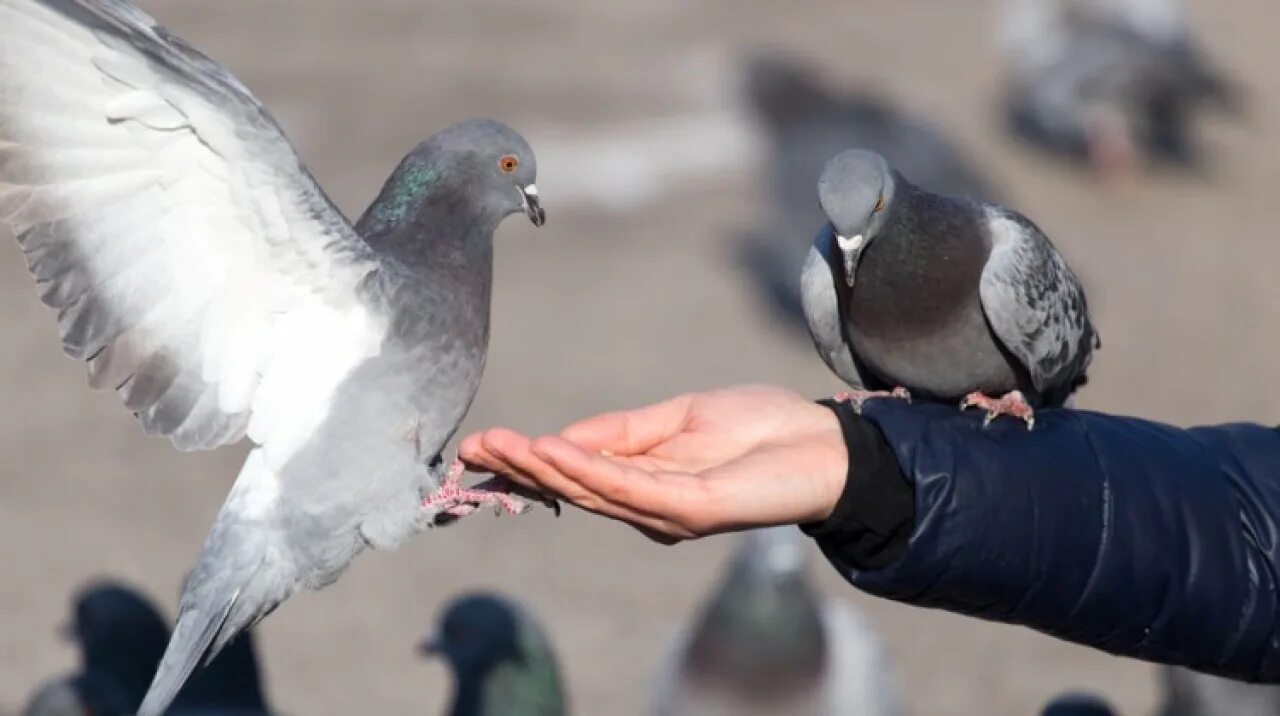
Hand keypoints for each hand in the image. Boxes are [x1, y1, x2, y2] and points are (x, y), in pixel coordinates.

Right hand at [459, 384, 847, 542]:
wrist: (824, 443)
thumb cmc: (760, 428)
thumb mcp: (677, 417)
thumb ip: (620, 430)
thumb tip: (559, 436)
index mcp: (643, 481)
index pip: (574, 473)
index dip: (527, 461)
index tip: (480, 444)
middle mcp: (647, 504)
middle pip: (571, 487)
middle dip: (520, 467)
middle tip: (471, 448)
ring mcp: (666, 510)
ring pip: (590, 490)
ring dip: (540, 467)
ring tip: (497, 446)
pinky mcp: (689, 508)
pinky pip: (628, 487)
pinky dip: (586, 468)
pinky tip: (552, 449)